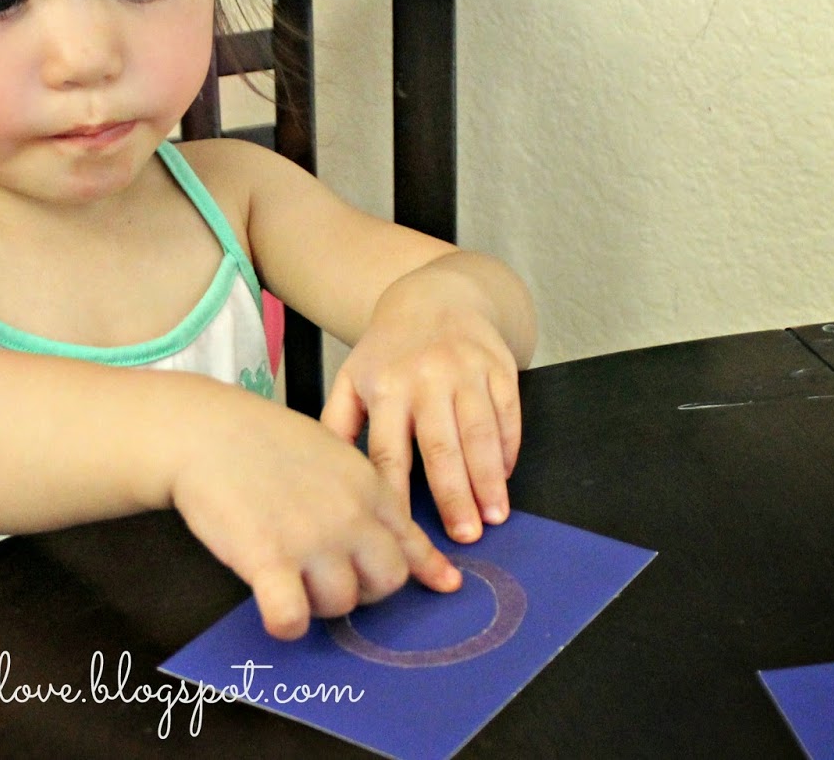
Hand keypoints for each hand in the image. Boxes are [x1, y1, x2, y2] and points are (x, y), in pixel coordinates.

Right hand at [169, 392, 460, 639]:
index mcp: (368, 486)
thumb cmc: (266, 441)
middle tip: (332, 576)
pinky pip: (292, 618)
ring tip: (293, 580)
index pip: (411, 542)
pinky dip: (286, 622)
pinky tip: (274, 605)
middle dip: (365, 589)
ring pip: (342, 605)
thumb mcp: (334, 453)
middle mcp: (349, 514)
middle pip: (387, 582)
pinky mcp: (268, 559)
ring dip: (319, 604)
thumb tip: (400, 534)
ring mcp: (311, 538)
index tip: (443, 585)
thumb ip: (370, 494)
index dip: (422, 568)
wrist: (210, 431)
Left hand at [320, 284, 521, 544]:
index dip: (398, 498)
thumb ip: (337, 425)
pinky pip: (508, 414)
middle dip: (454, 496)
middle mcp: (426, 378)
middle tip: (465, 537)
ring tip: (494, 517)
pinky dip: (508, 450)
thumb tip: (325, 477)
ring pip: (480, 434)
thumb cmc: (389, 350)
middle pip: (441, 448)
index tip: (403, 537)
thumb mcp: (353, 377)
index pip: (389, 454)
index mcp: (385, 388)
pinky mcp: (499, 367)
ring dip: (489, 480)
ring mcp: (466, 371)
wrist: (435, 296)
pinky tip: (504, 480)